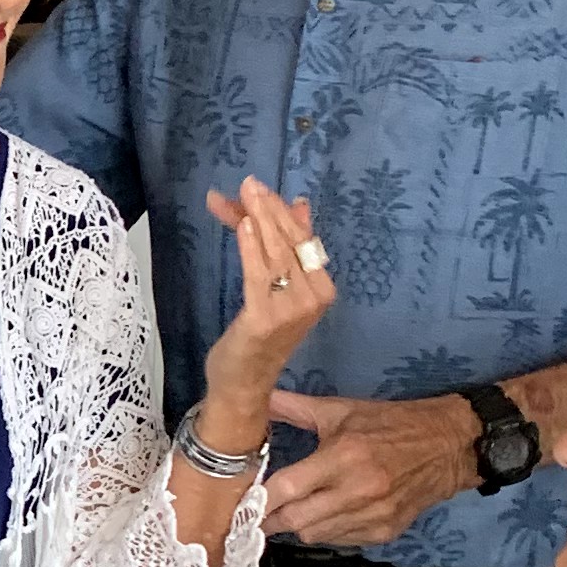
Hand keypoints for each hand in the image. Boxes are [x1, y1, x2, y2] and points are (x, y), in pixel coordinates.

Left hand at [197, 177, 337, 415]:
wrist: (244, 383)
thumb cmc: (261, 334)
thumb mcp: (276, 286)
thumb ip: (287, 247)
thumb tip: (300, 204)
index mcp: (322, 287)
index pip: (302, 239)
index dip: (278, 211)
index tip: (256, 189)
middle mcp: (314, 297)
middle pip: (290, 243)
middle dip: (268, 209)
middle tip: (248, 183)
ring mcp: (292, 310)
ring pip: (275, 255)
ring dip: (259, 220)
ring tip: (243, 194)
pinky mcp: (266, 319)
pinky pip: (259, 276)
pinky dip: (252, 249)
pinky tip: (245, 226)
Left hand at [263, 386, 479, 545]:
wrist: (450, 446)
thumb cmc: (391, 423)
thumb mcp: (341, 410)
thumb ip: (294, 408)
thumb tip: (254, 397)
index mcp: (344, 456)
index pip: (288, 489)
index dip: (258, 500)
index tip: (237, 501)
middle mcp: (358, 491)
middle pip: (296, 520)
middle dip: (271, 518)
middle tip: (254, 512)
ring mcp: (373, 516)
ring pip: (314, 535)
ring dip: (297, 525)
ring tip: (289, 510)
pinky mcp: (385, 532)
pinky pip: (340, 541)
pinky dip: (325, 531)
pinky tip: (324, 513)